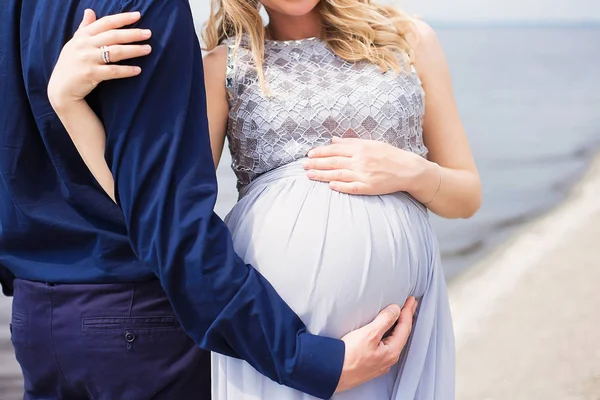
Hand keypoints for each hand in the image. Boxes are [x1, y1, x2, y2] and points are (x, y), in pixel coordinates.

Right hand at [47, 9, 151, 109]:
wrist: (61, 88)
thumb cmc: (70, 64)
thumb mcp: (74, 43)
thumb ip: (84, 27)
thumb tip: (90, 11)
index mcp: (82, 36)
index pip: (105, 23)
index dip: (122, 18)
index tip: (138, 16)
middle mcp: (84, 45)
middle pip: (113, 36)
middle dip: (132, 34)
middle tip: (149, 34)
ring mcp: (87, 59)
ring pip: (115, 52)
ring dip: (134, 50)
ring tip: (148, 49)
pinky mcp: (91, 74)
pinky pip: (113, 71)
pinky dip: (127, 70)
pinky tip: (138, 70)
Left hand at [303, 137, 429, 195]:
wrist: (408, 169)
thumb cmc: (389, 155)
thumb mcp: (371, 143)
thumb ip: (351, 142)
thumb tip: (333, 139)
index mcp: (360, 148)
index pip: (335, 149)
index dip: (321, 152)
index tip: (309, 154)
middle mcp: (360, 161)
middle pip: (333, 162)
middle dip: (316, 164)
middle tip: (303, 165)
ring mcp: (364, 175)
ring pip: (338, 174)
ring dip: (322, 175)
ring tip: (309, 175)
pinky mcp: (368, 187)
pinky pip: (351, 187)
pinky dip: (340, 187)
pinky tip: (330, 186)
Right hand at [336, 297, 417, 392]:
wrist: (333, 373)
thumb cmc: (349, 357)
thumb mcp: (369, 334)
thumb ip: (384, 320)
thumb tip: (395, 310)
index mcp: (392, 352)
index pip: (405, 327)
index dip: (408, 312)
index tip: (411, 300)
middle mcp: (389, 358)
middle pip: (402, 334)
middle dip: (406, 318)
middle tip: (411, 305)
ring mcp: (380, 362)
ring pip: (394, 340)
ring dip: (398, 325)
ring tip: (401, 315)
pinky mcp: (371, 362)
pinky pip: (386, 344)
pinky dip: (390, 333)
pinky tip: (386, 331)